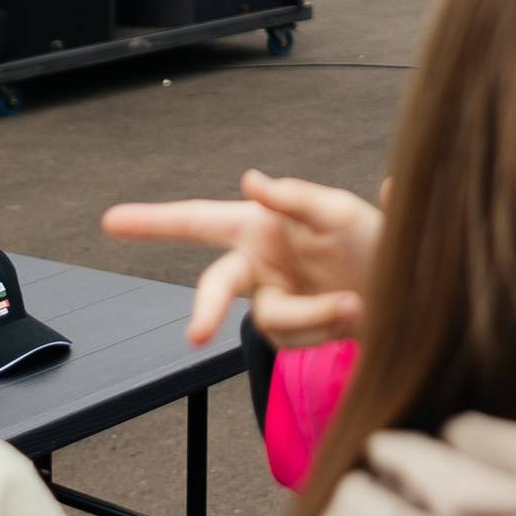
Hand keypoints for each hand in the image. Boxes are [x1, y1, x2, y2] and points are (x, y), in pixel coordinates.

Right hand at [103, 170, 383, 347]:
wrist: (404, 289)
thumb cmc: (370, 240)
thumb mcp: (337, 210)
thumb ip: (293, 196)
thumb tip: (251, 181)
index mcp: (259, 226)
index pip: (197, 220)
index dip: (152, 221)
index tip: (111, 220)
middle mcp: (258, 265)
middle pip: (214, 287)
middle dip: (207, 310)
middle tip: (196, 334)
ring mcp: (273, 301)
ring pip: (271, 318)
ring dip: (313, 311)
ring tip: (353, 299)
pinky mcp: (292, 332)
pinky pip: (296, 335)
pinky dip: (327, 323)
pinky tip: (354, 309)